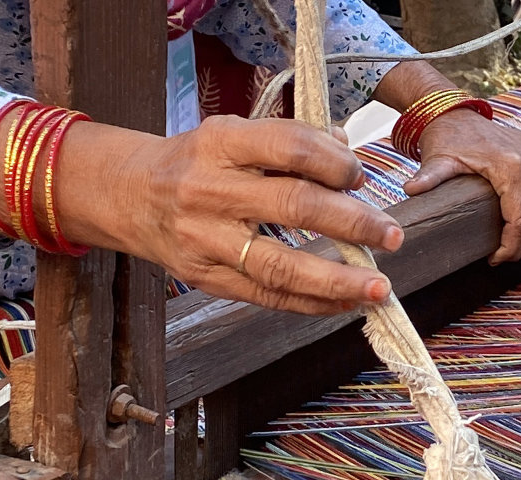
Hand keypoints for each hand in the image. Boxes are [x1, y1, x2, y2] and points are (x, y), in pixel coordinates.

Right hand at [0, 114, 404, 314]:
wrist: (129, 196)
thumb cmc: (196, 162)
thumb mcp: (232, 134)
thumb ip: (289, 141)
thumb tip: (347, 152)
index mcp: (221, 143)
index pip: (289, 148)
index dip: (334, 163)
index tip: (361, 176)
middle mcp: (211, 191)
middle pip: (293, 207)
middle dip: (352, 223)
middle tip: (392, 234)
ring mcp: (207, 241)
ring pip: (280, 265)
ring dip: (336, 280)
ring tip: (376, 288)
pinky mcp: (207, 279)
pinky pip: (267, 297)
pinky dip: (311, 303)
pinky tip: (344, 304)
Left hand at [405, 110, 520, 264]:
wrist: (456, 114)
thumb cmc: (447, 139)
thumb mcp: (437, 160)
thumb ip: (428, 177)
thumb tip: (410, 190)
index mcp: (510, 165)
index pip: (520, 219)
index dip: (510, 246)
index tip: (495, 259)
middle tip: (503, 258)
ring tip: (514, 245)